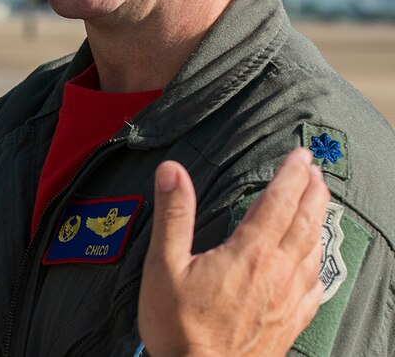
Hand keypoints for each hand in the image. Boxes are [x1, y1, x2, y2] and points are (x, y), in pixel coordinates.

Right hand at [138, 148, 327, 355]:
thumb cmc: (179, 327)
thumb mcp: (163, 265)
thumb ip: (173, 214)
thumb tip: (172, 172)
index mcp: (248, 253)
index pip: (279, 202)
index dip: (292, 175)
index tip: (300, 156)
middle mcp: (276, 273)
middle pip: (305, 222)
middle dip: (313, 192)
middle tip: (316, 171)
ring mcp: (287, 300)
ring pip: (313, 251)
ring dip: (319, 222)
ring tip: (319, 205)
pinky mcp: (288, 323)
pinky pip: (314, 288)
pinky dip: (318, 267)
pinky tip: (315, 266)